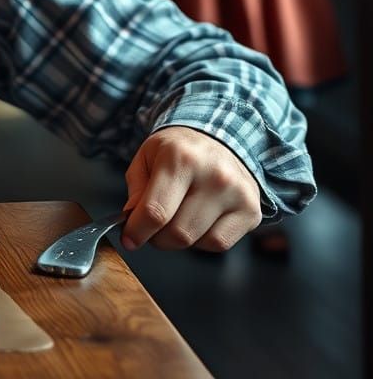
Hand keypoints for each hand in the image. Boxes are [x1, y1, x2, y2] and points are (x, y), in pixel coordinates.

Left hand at [121, 126, 261, 252]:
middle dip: (156, 238)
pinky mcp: (251, 211)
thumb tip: (133, 221)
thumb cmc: (178, 150)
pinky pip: (219, 244)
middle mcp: (213, 175)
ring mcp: (236, 194)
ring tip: (175, 219)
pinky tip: (197, 222)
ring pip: (198, 241)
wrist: (218, 138)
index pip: (156, 211)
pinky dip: (202, 241)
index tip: (129, 239)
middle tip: (151, 227)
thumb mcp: (146, 157)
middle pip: (177, 232)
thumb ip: (136, 189)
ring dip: (178, 240)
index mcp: (180, 157)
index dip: (138, 231)